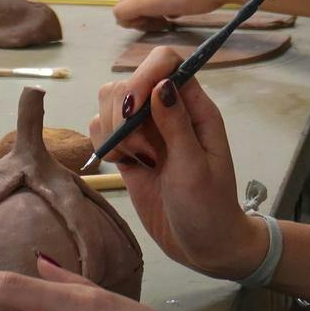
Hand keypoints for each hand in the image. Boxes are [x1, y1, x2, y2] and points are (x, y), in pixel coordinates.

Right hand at [89, 47, 265, 281]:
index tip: (134, 110)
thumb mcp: (195, 169)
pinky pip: (100, 129)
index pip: (165, 64)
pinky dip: (103, 144)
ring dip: (112, 130)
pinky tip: (123, 165)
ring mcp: (145, 131)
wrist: (203, 247)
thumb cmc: (209, 208)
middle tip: (141, 152)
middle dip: (123, 114)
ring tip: (135, 160)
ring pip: (109, 102)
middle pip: (128, 81)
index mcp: (194, 108)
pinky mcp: (128, 150)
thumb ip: (176, 126)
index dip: (144, 75)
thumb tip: (160, 84)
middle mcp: (167, 111)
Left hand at [112, 0, 224, 27]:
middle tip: (164, 19)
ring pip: (124, 5)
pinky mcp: (141, 0)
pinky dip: (133, 24)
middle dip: (143, 10)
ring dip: (140, 17)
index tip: (166, 10)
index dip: (150, 2)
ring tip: (162, 22)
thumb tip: (170, 7)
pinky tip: (155, 25)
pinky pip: (121, 14)